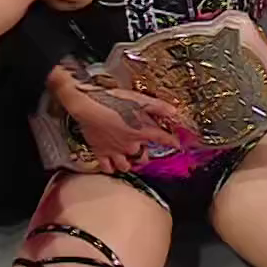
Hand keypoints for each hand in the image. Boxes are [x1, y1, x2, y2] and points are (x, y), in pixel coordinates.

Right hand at [53, 69, 185, 173]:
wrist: (88, 104)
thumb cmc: (113, 99)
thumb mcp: (139, 98)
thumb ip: (158, 106)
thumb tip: (175, 111)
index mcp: (142, 131)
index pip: (163, 139)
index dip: (172, 142)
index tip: (178, 145)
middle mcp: (130, 144)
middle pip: (143, 157)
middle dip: (145, 155)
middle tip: (144, 149)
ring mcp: (114, 150)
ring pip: (125, 165)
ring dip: (129, 163)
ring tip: (129, 159)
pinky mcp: (100, 152)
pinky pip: (107, 167)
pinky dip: (110, 167)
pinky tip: (111, 165)